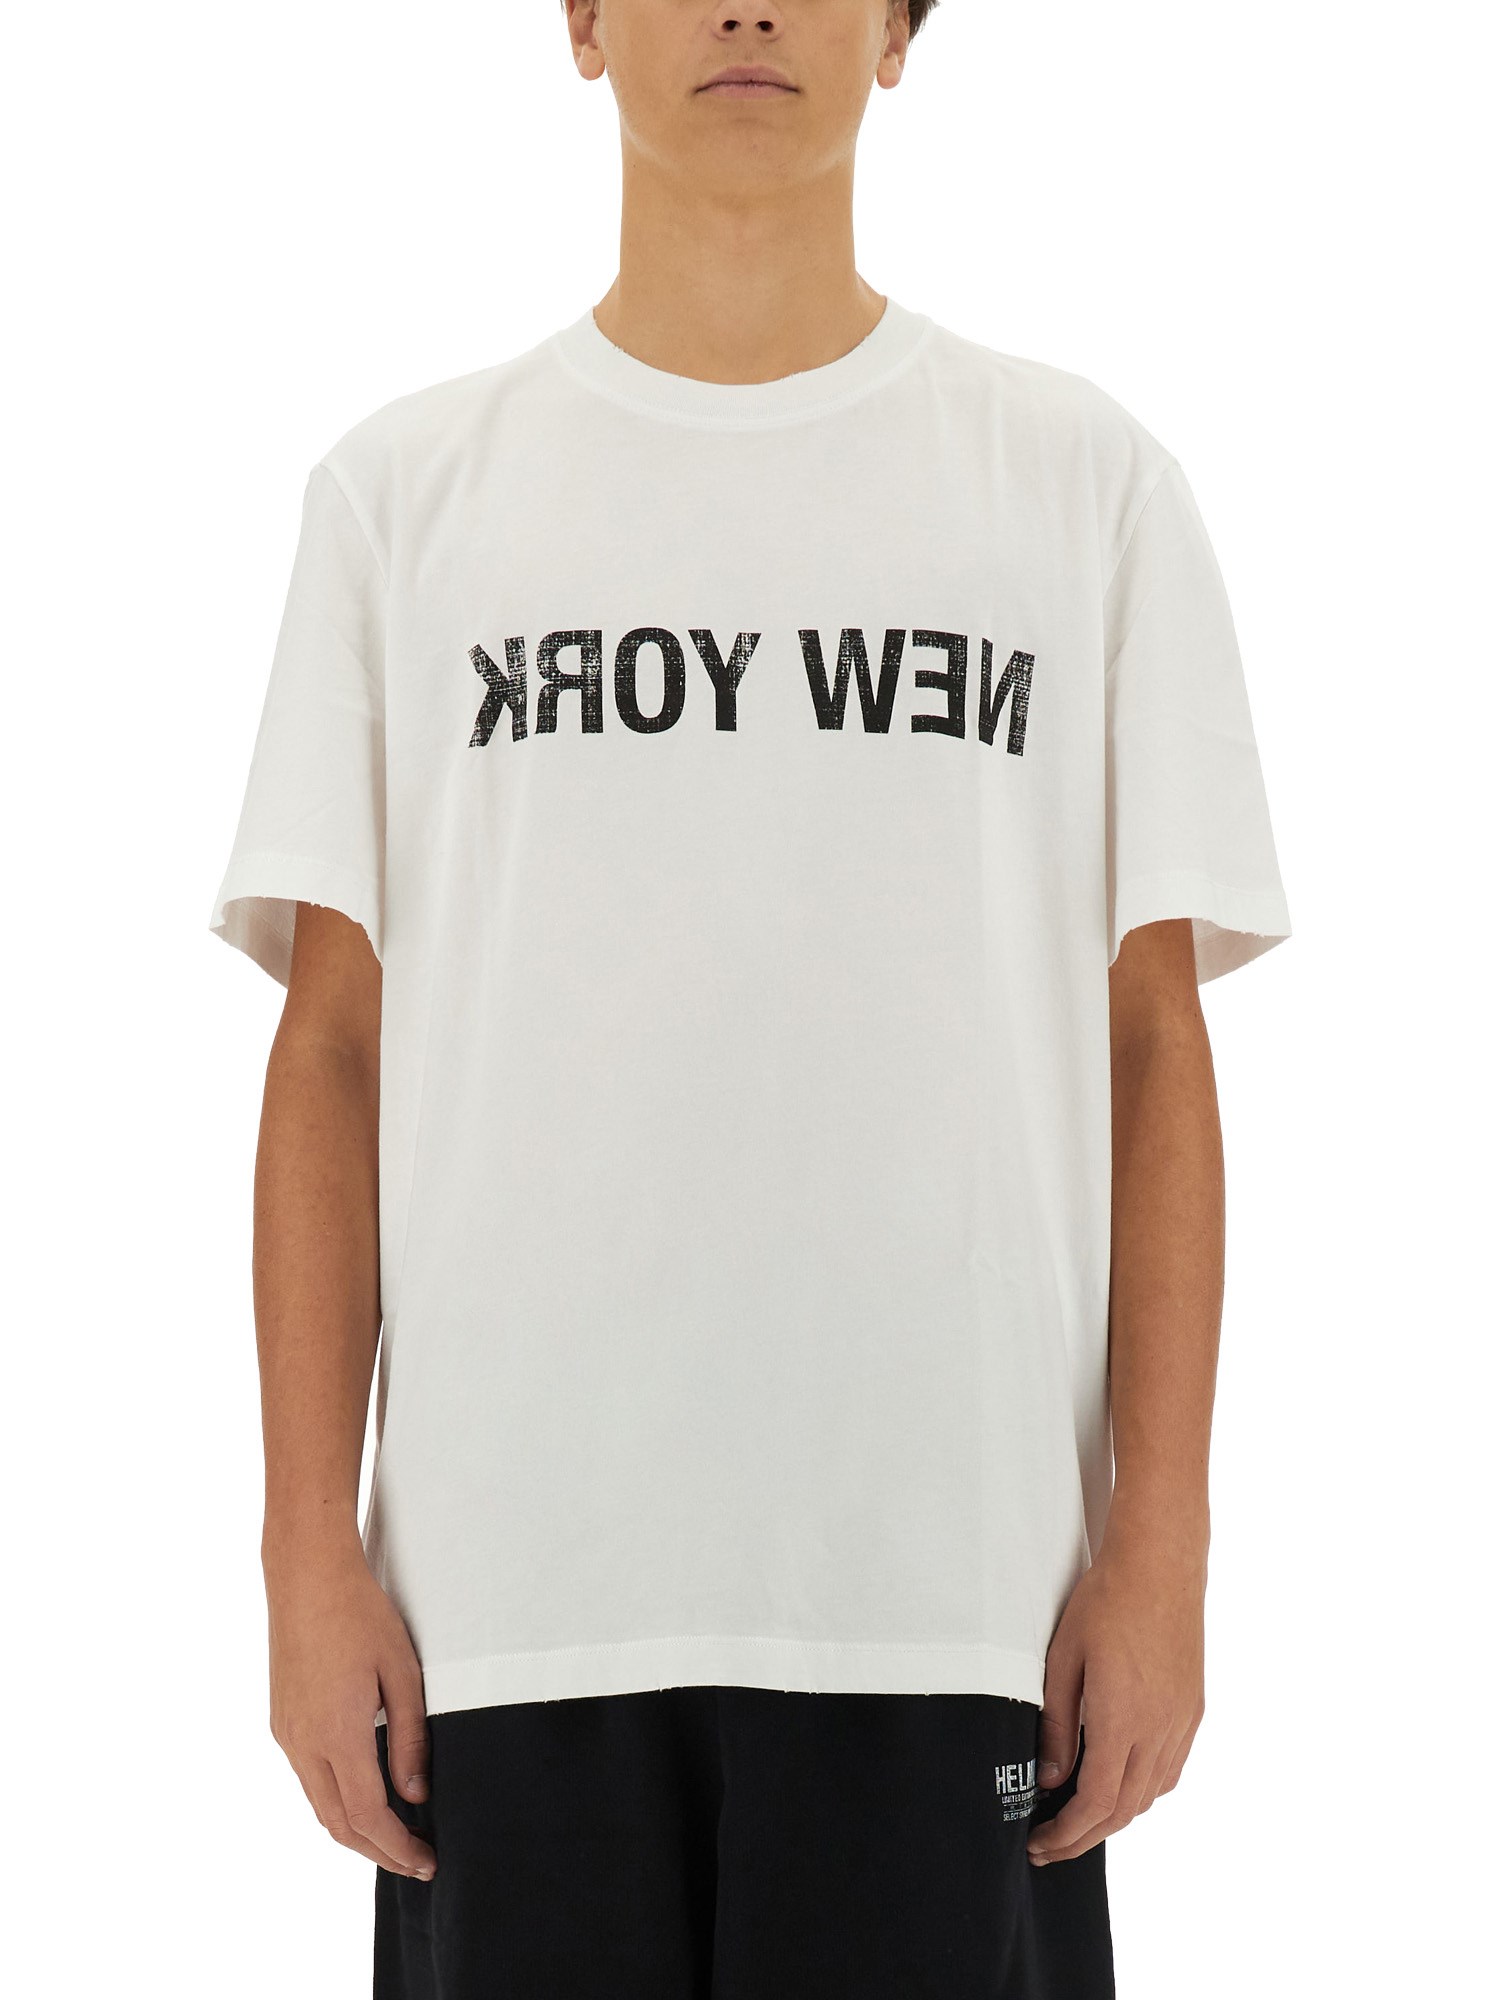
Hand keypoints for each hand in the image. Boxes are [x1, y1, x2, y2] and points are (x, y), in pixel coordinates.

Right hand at [264, 1539, 436, 1879]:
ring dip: (355, 1830)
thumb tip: (415, 1796)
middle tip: (415, 1862)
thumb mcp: (402, 1674)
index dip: (397, 1848)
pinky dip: (336, 1801)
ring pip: (319, 1804)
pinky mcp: (282, 1721)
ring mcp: (287, 1733)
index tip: (426, 1862)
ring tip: (394, 1838)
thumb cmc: (361, 1614)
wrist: (307, 1576)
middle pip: (338, 1824)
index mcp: (337, 1734)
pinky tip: (363, 1796)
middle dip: (377, 1852)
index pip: (368, 1817)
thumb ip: (409, 1740)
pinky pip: (308, 1778)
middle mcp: (303, 1743)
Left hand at [1026, 1526, 1205, 1866]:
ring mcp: (1181, 1722)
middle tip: (1051, 1844)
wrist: (1161, 1565)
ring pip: (1150, 1794)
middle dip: (1085, 1836)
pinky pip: (1169, 1769)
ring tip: (1078, 1818)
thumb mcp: (1063, 1660)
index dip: (1067, 1833)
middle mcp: (1159, 1730)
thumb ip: (1056, 1725)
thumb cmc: (1106, 1602)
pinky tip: (1118, 1783)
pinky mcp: (1193, 1710)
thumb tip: (1050, 1778)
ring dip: (1114, 1816)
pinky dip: (1141, 1790)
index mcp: (1123, 1720)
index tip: (1040, 1843)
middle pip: (1124, 1810)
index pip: (1096, 1803)